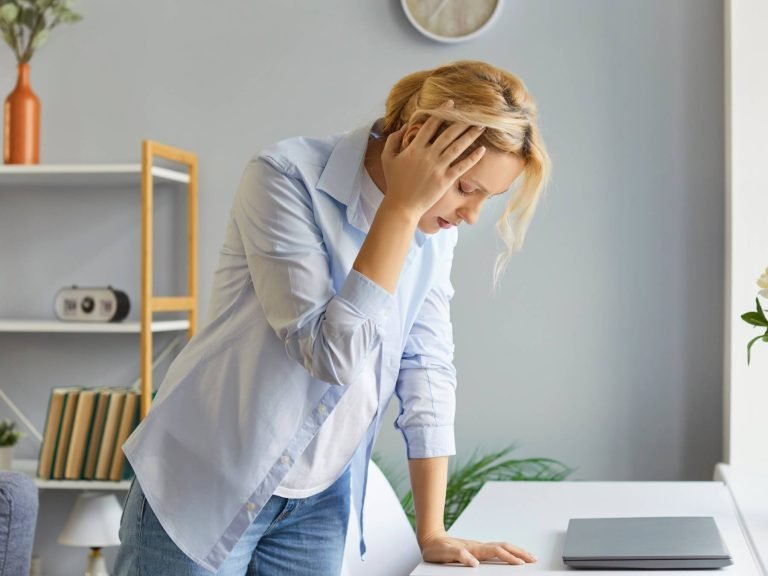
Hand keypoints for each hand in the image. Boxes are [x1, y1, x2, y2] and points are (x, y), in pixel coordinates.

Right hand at [380, 101, 485, 219]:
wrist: (401, 205)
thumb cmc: (394, 182)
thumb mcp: (387, 158)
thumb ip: (393, 140)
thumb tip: (403, 127)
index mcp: (414, 147)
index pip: (430, 125)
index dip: (442, 112)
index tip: (451, 104)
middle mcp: (428, 155)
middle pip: (448, 133)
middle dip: (462, 122)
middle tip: (474, 114)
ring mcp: (438, 167)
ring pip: (457, 147)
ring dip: (470, 136)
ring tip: (481, 127)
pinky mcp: (445, 180)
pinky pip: (461, 166)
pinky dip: (472, 158)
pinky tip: (482, 150)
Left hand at [420, 530, 536, 567]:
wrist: (430, 539)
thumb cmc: (437, 548)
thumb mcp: (445, 554)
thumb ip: (460, 556)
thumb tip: (475, 563)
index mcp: (474, 548)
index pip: (496, 552)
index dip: (509, 558)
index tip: (521, 564)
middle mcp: (479, 546)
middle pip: (504, 547)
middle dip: (520, 552)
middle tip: (534, 558)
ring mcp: (479, 546)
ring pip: (502, 547)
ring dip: (516, 551)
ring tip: (528, 557)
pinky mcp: (477, 549)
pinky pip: (497, 550)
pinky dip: (508, 552)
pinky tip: (511, 556)